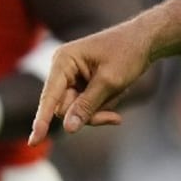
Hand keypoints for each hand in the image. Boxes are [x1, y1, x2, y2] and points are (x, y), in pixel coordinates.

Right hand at [29, 19, 151, 144]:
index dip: (42, 120)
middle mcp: (62, 69)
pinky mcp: (81, 84)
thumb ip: (87, 106)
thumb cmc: (128, 53)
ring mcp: (71, 77)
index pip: (49, 97)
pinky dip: (102, 105)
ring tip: (120, 92)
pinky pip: (85, 106)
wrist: (146, 39)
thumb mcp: (109, 81)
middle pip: (64, 108)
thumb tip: (67, 129)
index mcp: (64, 60)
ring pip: (76, 110)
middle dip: (89, 114)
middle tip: (113, 117)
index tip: (34, 141)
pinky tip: (118, 93)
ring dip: (99, 109)